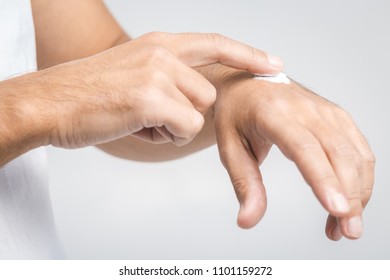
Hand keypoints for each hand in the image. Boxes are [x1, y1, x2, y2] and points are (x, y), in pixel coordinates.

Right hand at [25, 32, 281, 148]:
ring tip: (139, 120)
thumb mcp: (134, 70)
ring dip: (173, 126)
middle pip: (208, 94)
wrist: (50, 102)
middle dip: (186, 113)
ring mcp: (156, 73)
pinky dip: (164, 137)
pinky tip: (135, 127)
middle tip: (151, 115)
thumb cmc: (91, 93)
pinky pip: (183, 129)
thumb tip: (198, 97)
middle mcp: (161, 52)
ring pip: (198, 113)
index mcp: (159, 44)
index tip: (273, 64)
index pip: (214, 43)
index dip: (246, 54)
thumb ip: (169, 76)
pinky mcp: (150, 98)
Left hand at [213, 71, 374, 239]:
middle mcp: (304, 108)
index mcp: (273, 113)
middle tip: (348, 231)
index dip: (323, 179)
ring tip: (346, 226)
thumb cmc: (236, 114)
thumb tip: (248, 220)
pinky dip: (361, 178)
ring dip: (359, 192)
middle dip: (350, 196)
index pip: (304, 148)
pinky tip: (351, 202)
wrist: (248, 85)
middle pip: (337, 154)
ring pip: (355, 154)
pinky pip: (359, 149)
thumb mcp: (229, 147)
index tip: (337, 209)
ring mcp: (325, 110)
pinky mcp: (336, 116)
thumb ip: (243, 184)